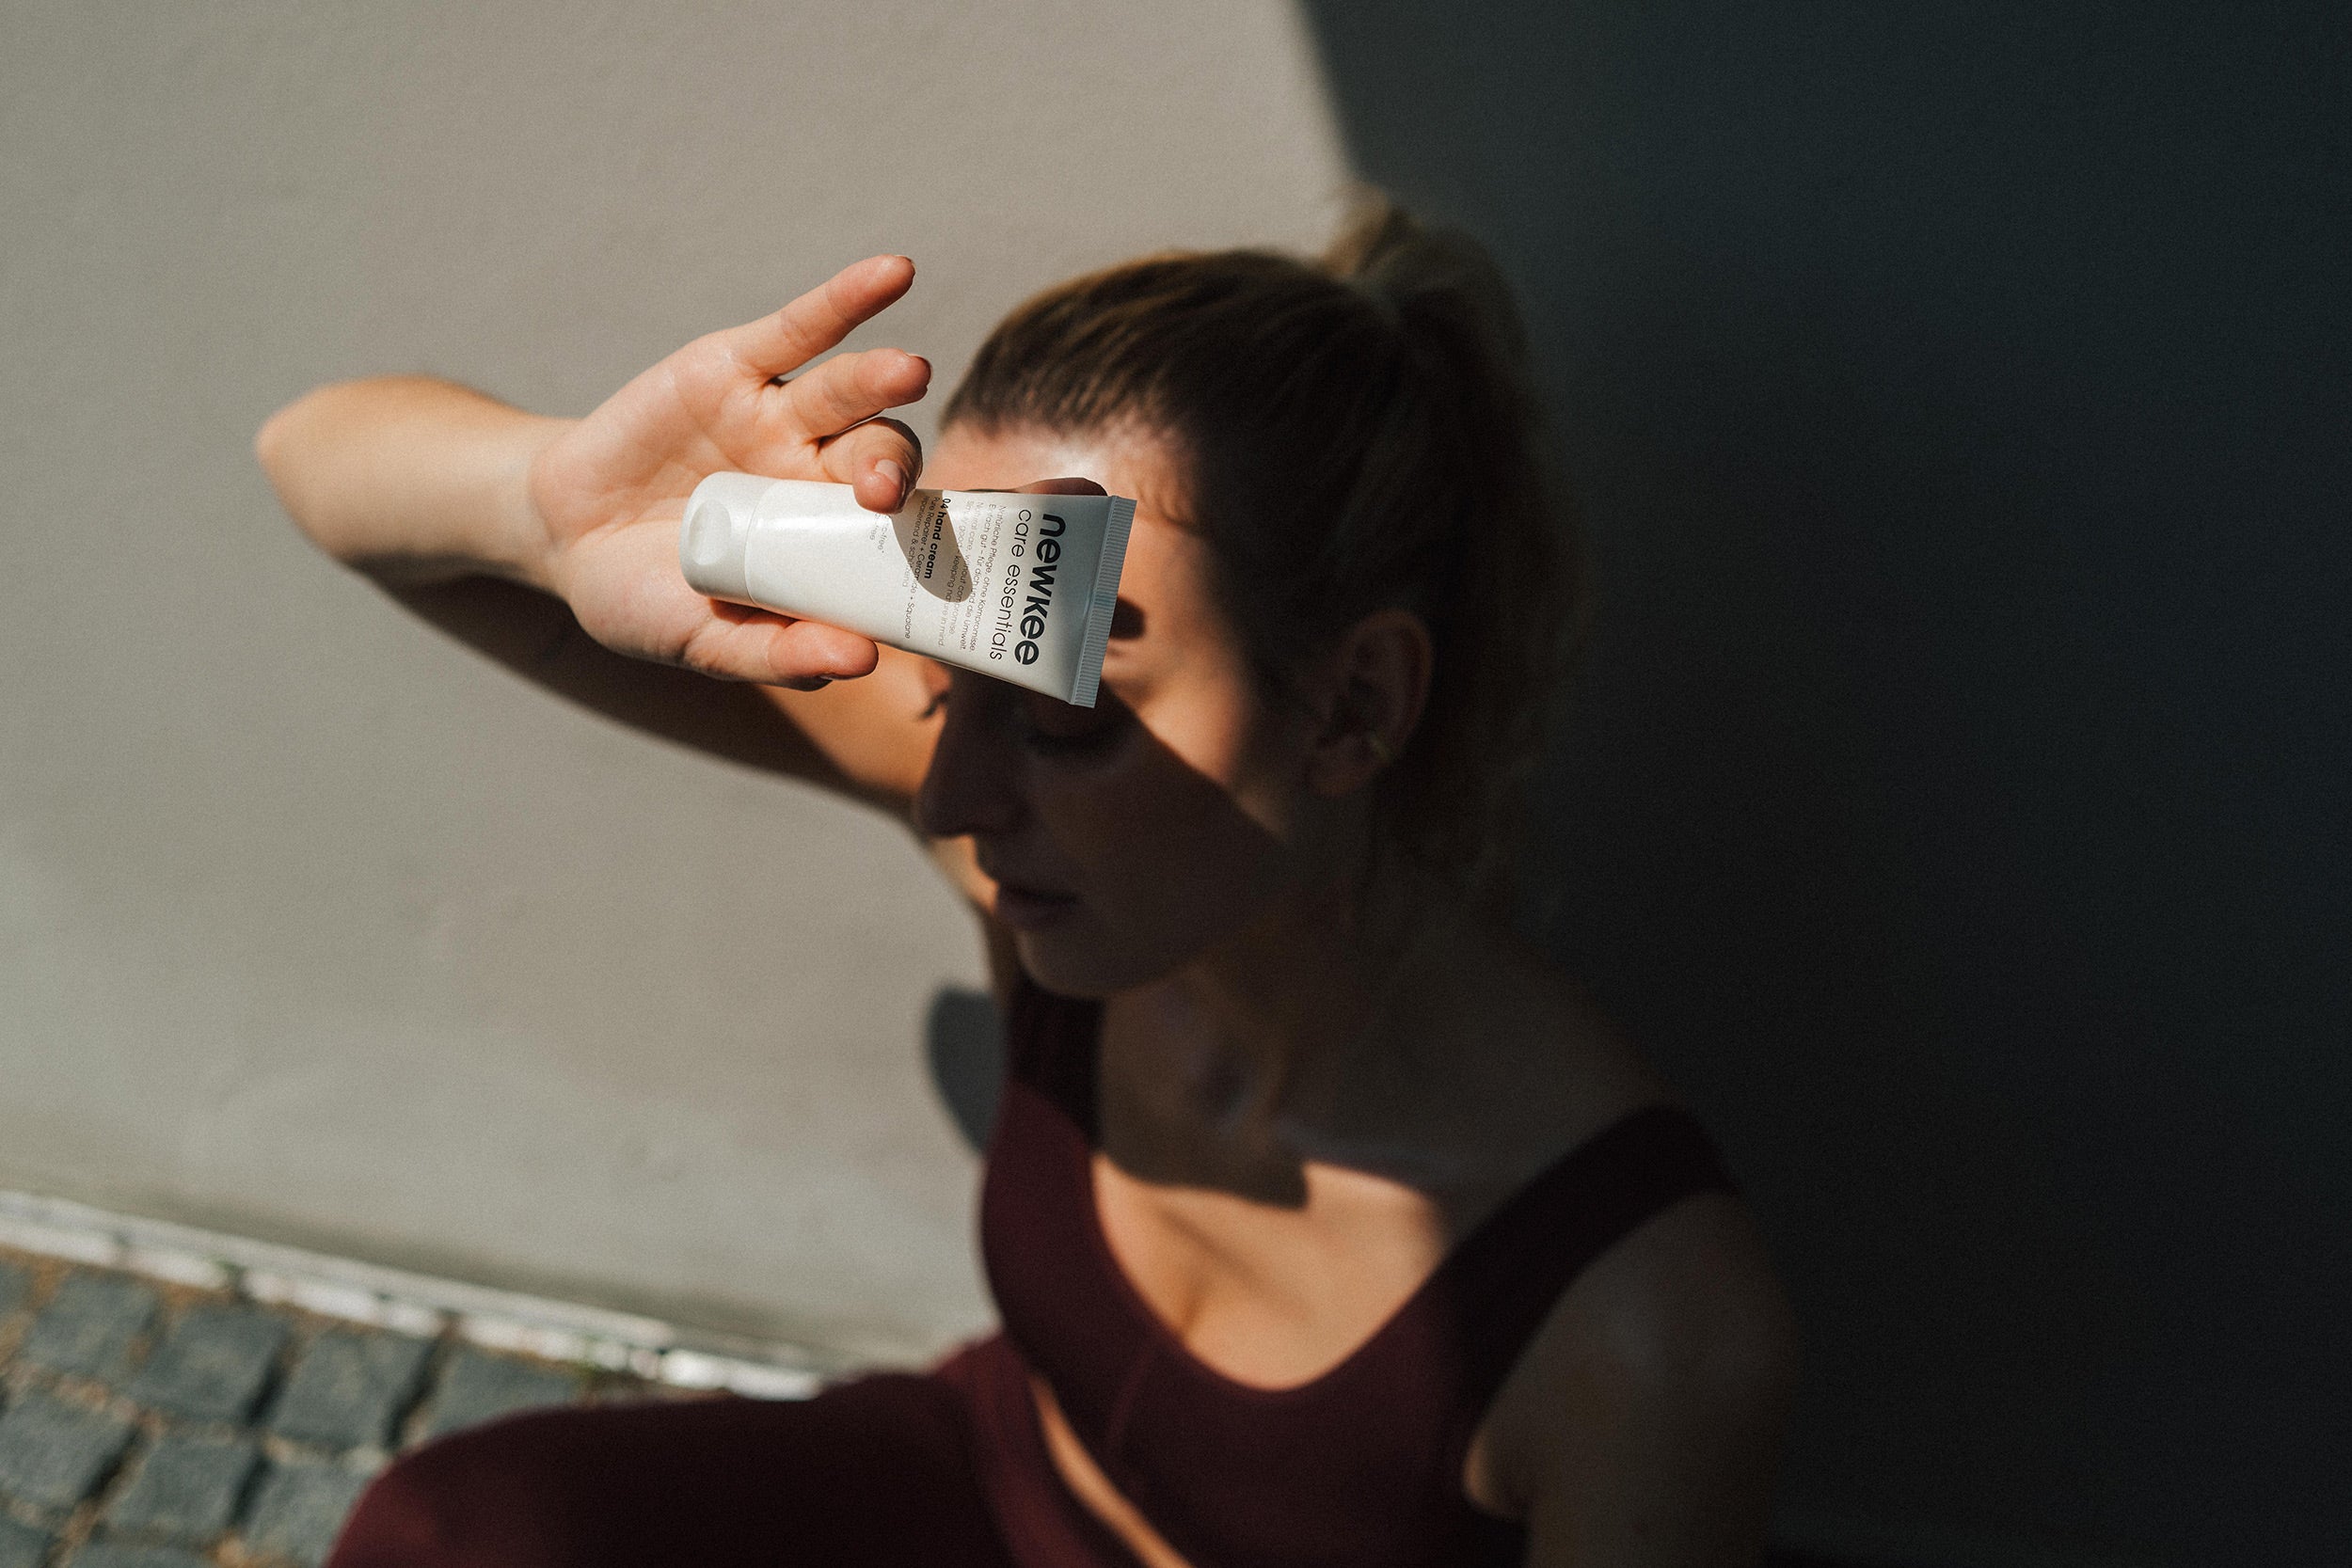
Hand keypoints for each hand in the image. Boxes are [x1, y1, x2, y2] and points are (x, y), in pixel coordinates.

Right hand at [526, 255, 930, 687]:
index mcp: (829, 543)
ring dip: (883, 379)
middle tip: (884, 494)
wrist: (561, 535)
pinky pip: (802, 326)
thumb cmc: (647, 600)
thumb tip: (858, 660)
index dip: (924, 541)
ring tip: (908, 371)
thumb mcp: (703, 640)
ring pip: (849, 393)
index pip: (899, 537)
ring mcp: (781, 417)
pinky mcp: (736, 366)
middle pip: (879, 457)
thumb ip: (778, 652)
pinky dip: (847, 298)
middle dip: (890, 470)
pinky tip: (893, 273)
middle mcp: (819, 475)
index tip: (949, 562)